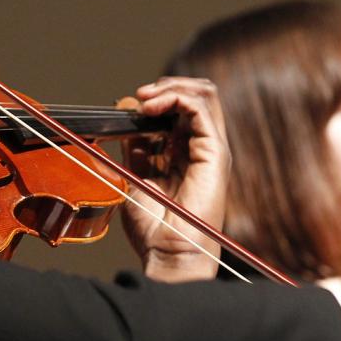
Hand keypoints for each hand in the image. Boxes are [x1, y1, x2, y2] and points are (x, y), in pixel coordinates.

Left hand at [119, 76, 229, 281]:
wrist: (168, 254)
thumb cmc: (155, 229)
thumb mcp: (134, 176)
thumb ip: (134, 145)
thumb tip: (125, 111)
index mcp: (187, 154)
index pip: (181, 108)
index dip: (157, 98)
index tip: (129, 106)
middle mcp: (203, 148)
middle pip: (198, 94)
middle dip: (166, 87)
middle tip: (139, 97)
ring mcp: (212, 149)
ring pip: (204, 93)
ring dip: (170, 87)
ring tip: (144, 99)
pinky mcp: (215, 152)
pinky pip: (201, 107)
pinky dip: (174, 97)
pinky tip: (151, 108)